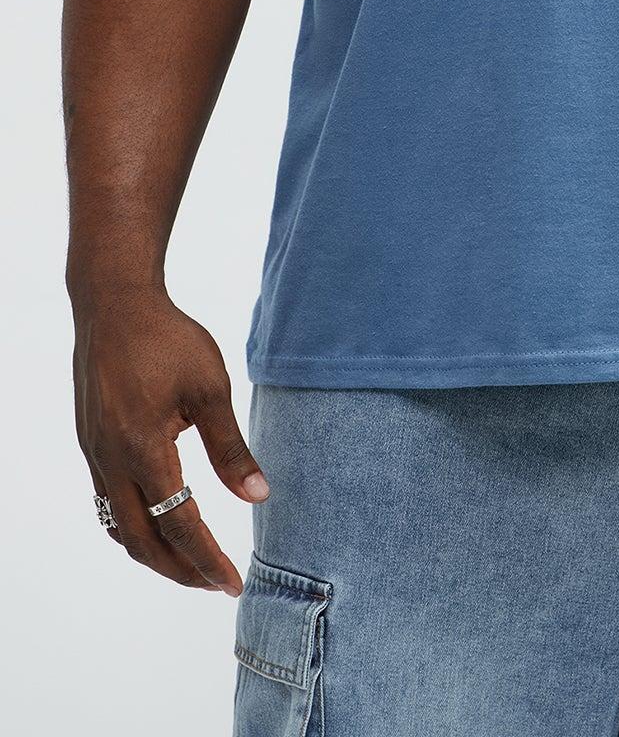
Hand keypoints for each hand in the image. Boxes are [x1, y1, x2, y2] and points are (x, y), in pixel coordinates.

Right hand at [71, 284, 268, 593]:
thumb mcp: (211, 388)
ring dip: (154, 552)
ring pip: (119, 526)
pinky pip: (108, 502)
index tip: (231, 582)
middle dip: (179, 569)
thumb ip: (231, 447)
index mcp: (143, 450)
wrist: (113, 305)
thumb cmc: (167, 339)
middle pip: (142, 541)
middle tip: (214, 583)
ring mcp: (95, 454)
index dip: (206, 559)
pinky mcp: (91, 443)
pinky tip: (158, 521)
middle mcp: (111, 461)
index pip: (178, 524)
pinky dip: (134, 525)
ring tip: (191, 562)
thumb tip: (258, 495)